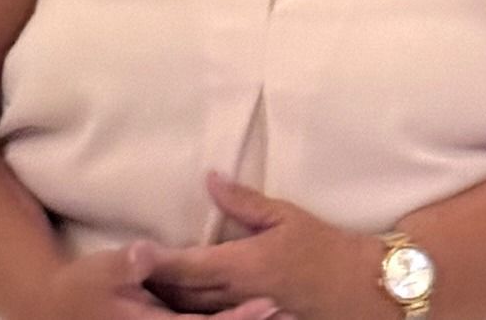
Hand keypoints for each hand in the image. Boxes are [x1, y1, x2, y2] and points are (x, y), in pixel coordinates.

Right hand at [30, 242, 287, 319]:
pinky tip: (259, 312)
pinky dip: (230, 318)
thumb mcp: (99, 270)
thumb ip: (127, 263)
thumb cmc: (79, 288)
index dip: (237, 317)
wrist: (57, 311)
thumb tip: (148, 250)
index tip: (269, 304)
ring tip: (291, 313)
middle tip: (294, 311)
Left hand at [145, 174, 385, 319]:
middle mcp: (236, 293)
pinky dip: (191, 308)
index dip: (155, 259)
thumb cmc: (324, 246)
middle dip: (153, 283)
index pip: (186, 264)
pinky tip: (181, 301)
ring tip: (144, 286)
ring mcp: (243, 310)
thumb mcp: (286, 215)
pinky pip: (212, 316)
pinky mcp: (252, 318)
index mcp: (242, 264)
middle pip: (180, 293)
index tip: (132, 251)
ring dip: (168, 298)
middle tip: (128, 269)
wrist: (356, 287)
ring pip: (193, 310)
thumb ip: (244, 201)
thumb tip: (211, 179)